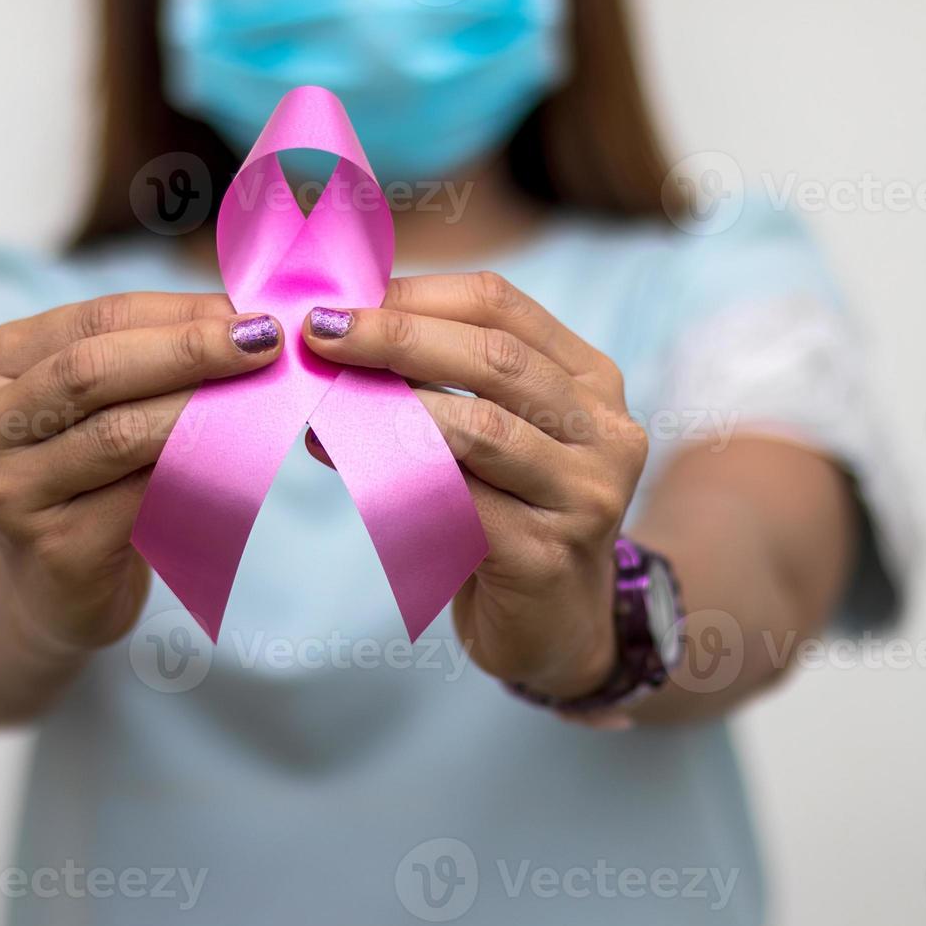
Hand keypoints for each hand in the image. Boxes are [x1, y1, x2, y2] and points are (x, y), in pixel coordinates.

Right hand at [0, 292, 282, 653]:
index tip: (248, 310)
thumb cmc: (87, 480)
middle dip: (187, 350)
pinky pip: (141, 498)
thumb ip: (145, 357)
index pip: (91, 319)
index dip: (176, 312)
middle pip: (92, 369)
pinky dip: (197, 471)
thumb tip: (241, 316)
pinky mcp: (53, 549)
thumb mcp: (95, 405)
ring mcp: (8, 493)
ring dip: (198, 409)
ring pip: (117, 433)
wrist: (55, 588)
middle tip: (264, 341)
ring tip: (261, 395)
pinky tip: (241, 457)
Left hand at [301, 271, 648, 699]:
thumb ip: (438, 384)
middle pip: (495, 359)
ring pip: (481, 429)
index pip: (501, 307)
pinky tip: (344, 461)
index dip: (417, 295)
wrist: (554, 629)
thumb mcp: (487, 439)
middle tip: (320, 332)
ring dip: (393, 407)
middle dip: (397, 337)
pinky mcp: (549, 554)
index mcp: (589, 380)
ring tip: (323, 399)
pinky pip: (461, 502)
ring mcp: (586, 494)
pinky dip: (394, 477)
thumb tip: (336, 335)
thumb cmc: (506, 520)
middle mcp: (604, 429)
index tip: (340, 298)